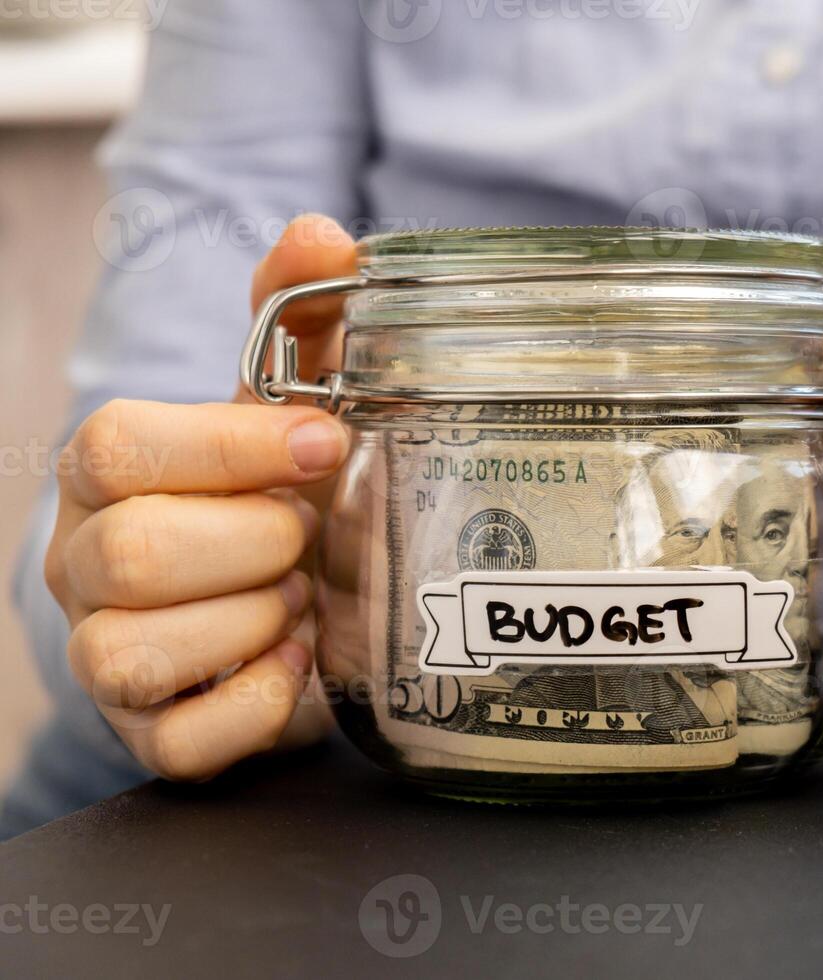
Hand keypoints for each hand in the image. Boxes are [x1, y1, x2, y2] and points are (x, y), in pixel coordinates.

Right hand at [43, 215, 357, 780]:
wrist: (287, 608)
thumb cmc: (278, 500)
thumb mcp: (291, 411)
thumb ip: (301, 325)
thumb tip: (322, 236)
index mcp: (107, 471)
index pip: (117, 443)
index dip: (231, 446)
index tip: (328, 444)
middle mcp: (82, 563)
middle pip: (132, 553)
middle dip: (256, 545)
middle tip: (309, 540)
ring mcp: (103, 655)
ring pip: (136, 651)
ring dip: (254, 623)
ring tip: (299, 600)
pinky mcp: (149, 734)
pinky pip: (183, 739)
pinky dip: (260, 702)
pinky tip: (295, 663)